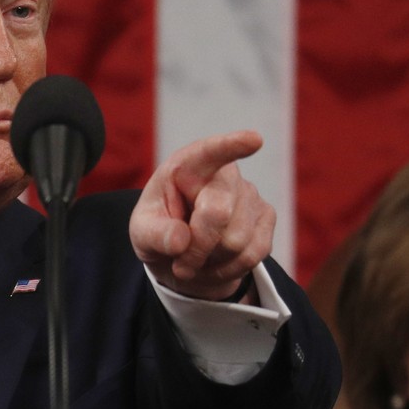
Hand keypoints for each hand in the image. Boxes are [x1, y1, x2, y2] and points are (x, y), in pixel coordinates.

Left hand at [129, 130, 275, 300]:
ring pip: (236, 240)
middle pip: (218, 213)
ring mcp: (250, 193)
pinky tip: (216, 263)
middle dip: (197, 247)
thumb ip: (155, 235)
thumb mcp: (142, 233)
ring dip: (211, 261)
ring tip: (198, 259)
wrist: (182, 255)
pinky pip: (253, 253)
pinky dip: (230, 269)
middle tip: (181, 264)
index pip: (210, 152)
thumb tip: (180, 240)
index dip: (232, 145)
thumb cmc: (160, 231)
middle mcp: (224, 174)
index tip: (253, 140)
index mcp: (188, 166)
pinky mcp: (266, 216)